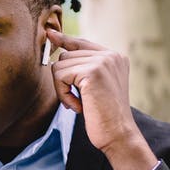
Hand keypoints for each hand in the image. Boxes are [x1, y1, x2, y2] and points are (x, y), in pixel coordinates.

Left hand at [47, 29, 157, 169]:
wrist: (118, 134)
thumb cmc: (105, 116)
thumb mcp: (96, 87)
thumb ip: (84, 69)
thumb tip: (58, 51)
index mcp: (115, 58)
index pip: (83, 43)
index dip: (65, 39)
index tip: (51, 34)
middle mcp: (110, 55)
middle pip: (66, 55)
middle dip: (64, 80)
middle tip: (78, 100)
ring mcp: (102, 61)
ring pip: (60, 65)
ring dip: (62, 89)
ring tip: (80, 104)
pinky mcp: (92, 72)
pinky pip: (60, 76)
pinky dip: (63, 95)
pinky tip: (79, 107)